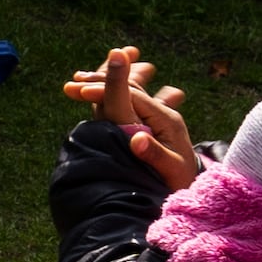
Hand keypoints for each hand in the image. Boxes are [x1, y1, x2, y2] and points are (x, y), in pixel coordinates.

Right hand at [59, 48, 202, 190]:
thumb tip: (136, 140)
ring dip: (102, 84)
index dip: (106, 90)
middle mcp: (161, 112)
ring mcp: (155, 115)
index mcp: (166, 119)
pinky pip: (128, 100)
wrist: (192, 183)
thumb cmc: (180, 180)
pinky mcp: (148, 121)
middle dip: (98, 83)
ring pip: (127, 91)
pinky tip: (93, 91)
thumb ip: (155, 154)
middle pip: (128, 89)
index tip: (81, 91)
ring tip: (76, 79)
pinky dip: (109, 92)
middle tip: (69, 86)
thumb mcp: (171, 169)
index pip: (132, 96)